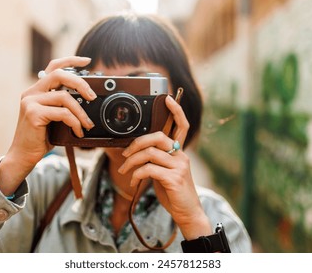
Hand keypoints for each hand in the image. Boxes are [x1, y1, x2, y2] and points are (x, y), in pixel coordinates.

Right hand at [0, 56, 95, 194]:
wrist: (23, 155)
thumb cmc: (40, 138)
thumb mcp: (53, 117)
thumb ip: (62, 105)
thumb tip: (86, 100)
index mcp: (37, 90)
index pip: (53, 67)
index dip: (70, 60)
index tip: (87, 61)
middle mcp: (31, 92)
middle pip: (59, 75)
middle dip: (80, 83)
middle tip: (92, 96)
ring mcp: (31, 102)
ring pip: (65, 97)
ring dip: (81, 112)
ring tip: (88, 124)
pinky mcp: (33, 113)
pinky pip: (63, 113)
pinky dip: (75, 122)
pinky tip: (78, 132)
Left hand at [118, 95, 211, 238]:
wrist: (187, 212)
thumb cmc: (174, 192)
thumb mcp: (165, 173)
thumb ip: (157, 160)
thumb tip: (138, 153)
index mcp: (179, 152)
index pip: (182, 126)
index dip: (176, 111)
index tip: (167, 99)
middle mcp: (181, 156)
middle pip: (157, 137)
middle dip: (136, 143)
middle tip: (124, 154)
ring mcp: (179, 167)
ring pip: (149, 153)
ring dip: (131, 161)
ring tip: (124, 171)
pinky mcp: (174, 179)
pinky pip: (149, 169)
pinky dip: (136, 174)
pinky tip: (133, 181)